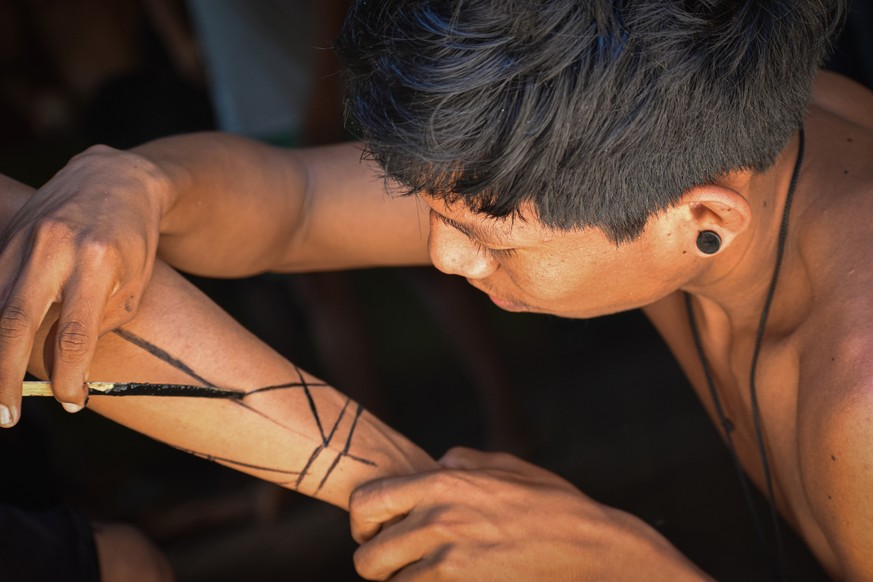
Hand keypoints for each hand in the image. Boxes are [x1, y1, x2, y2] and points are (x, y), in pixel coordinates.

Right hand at [0, 147, 168, 425]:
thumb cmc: (134, 241)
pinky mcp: (7, 233)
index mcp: (98, 261)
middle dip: (3, 377)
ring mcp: (24, 236)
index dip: (70, 376)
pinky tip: (0, 349)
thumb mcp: (135, 284)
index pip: (76, 334)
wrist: (118, 178)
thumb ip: (98, 323)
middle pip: (15, 322)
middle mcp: (54, 246)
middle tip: (5, 417)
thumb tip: (62, 365)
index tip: (72, 403)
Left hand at [350, 447, 709, 580]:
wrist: (589, 548)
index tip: (375, 529)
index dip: (361, 521)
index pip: (367, 502)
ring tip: (422, 574)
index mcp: (443, 484)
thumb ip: (461, 462)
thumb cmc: (551, 503)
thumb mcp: (505, 466)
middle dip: (375, 562)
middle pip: (368, 557)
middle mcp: (439, 522)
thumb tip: (437, 462)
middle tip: (393, 562)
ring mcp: (450, 563)